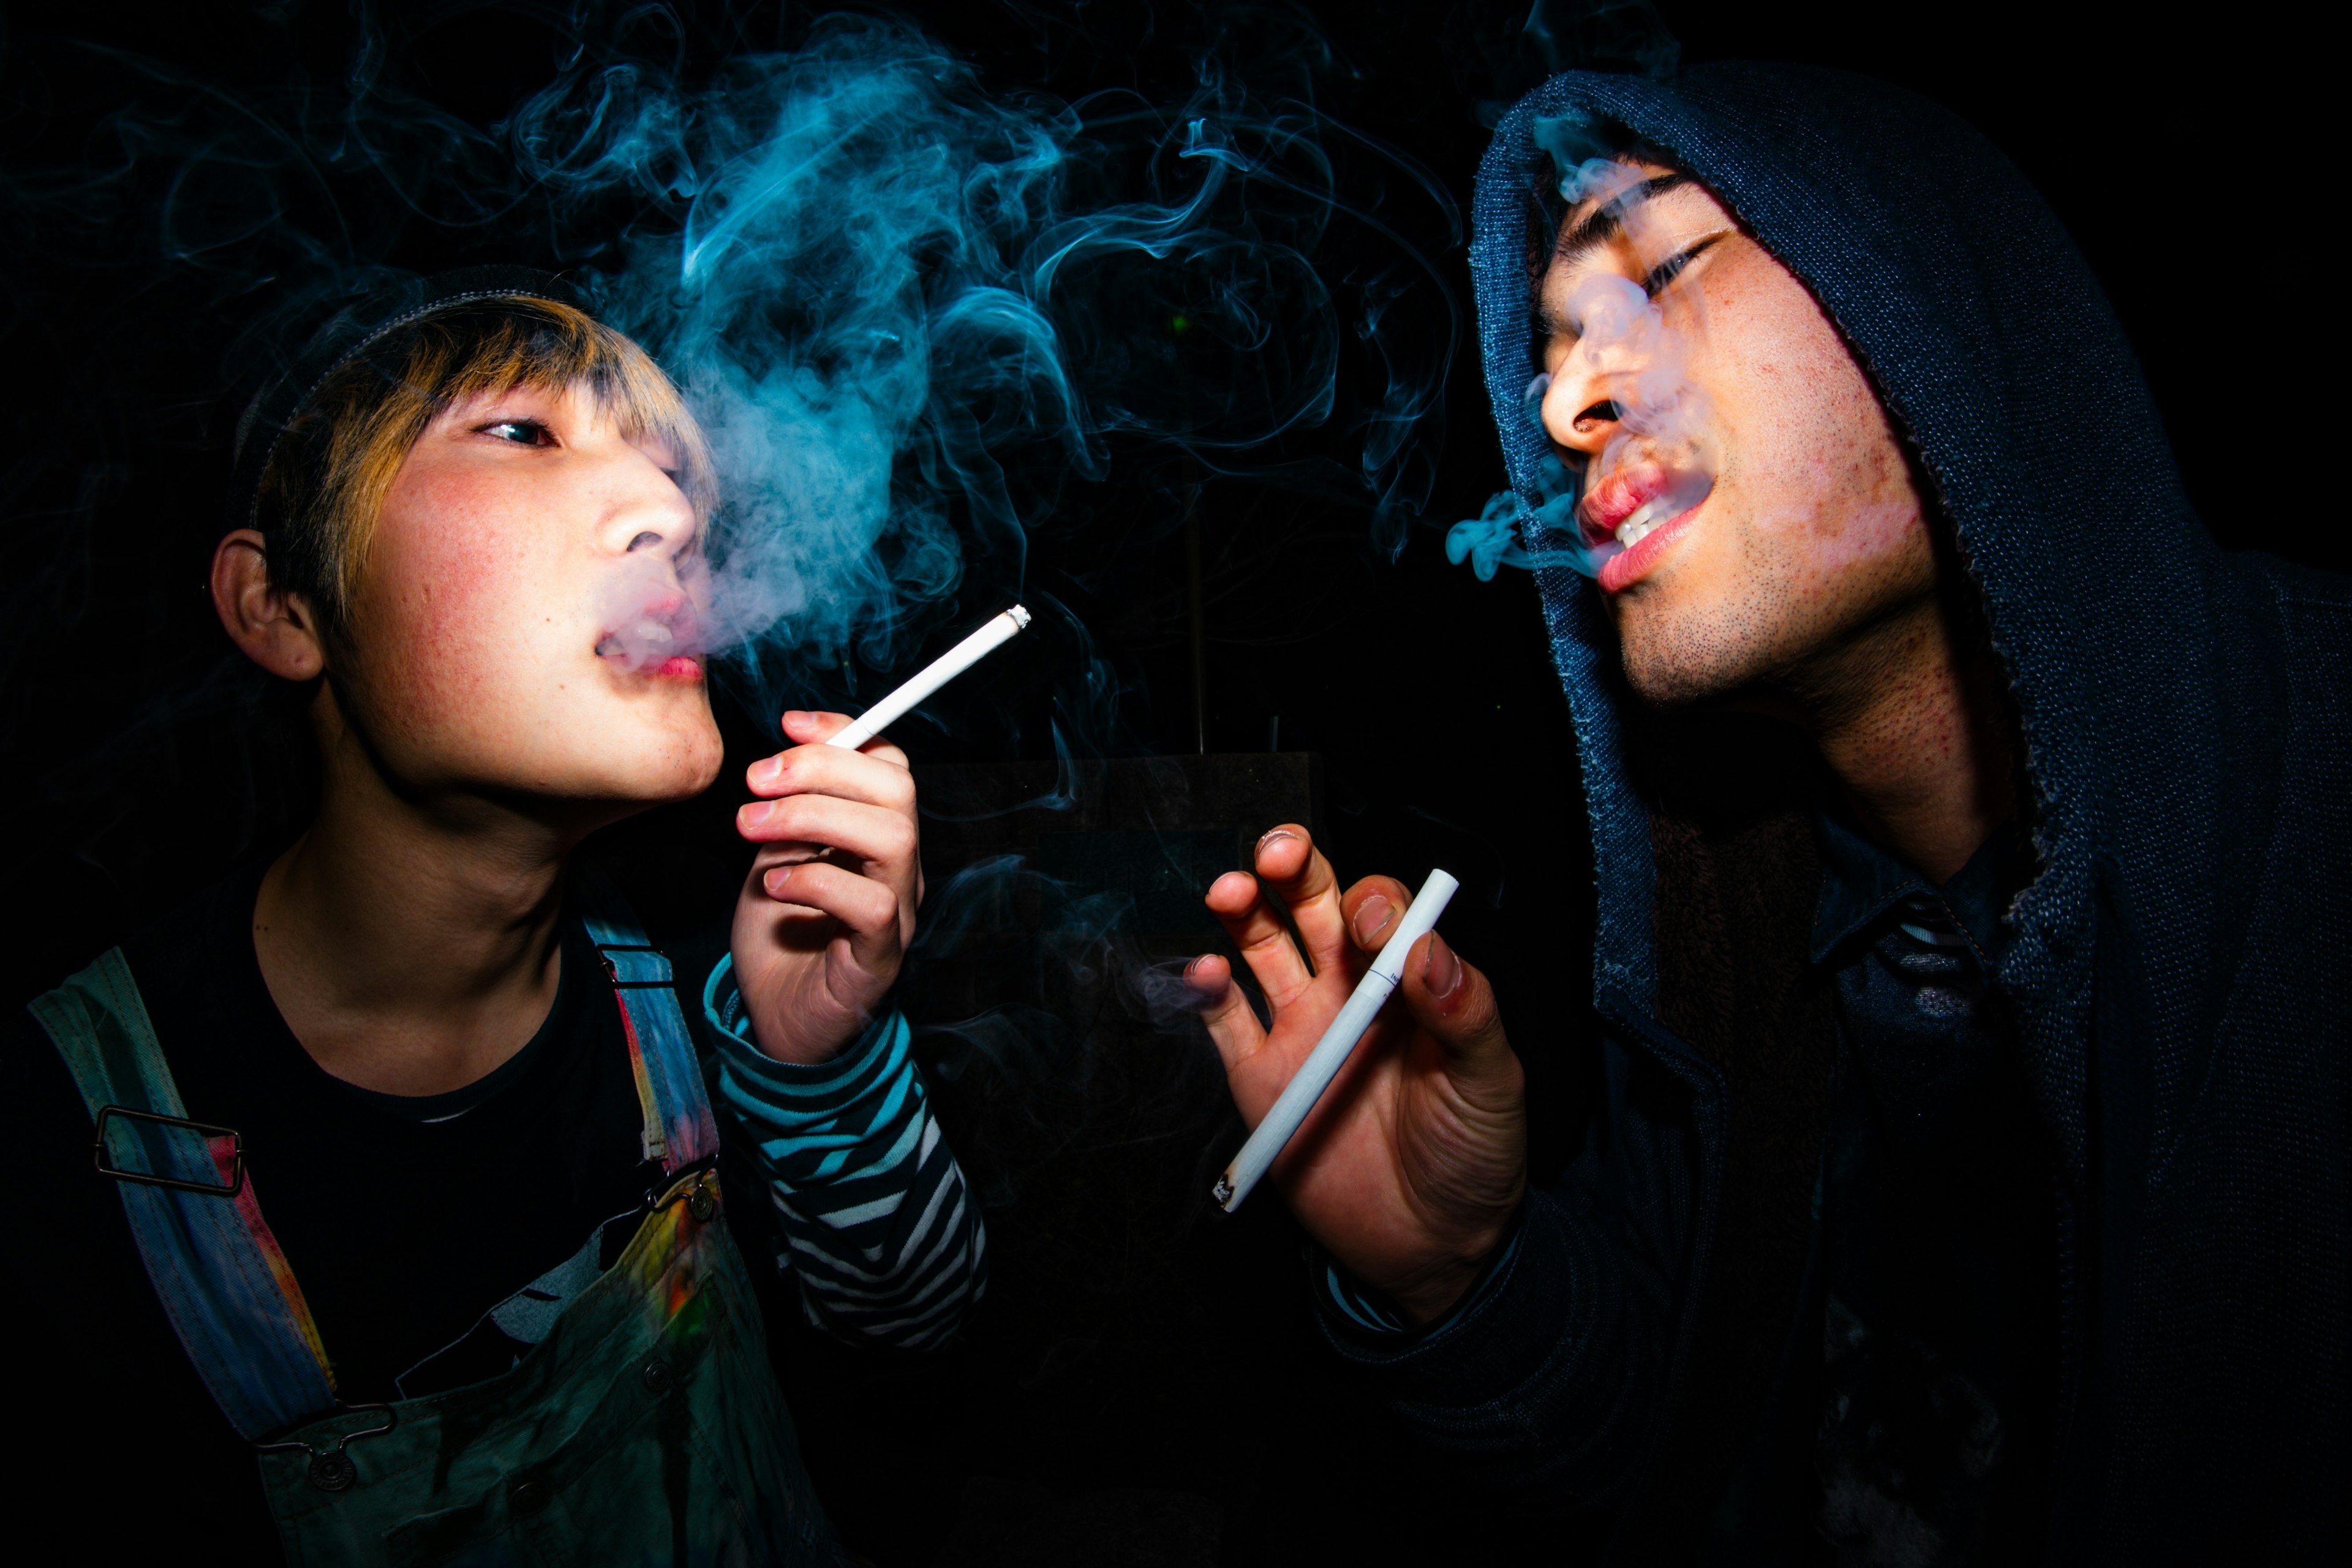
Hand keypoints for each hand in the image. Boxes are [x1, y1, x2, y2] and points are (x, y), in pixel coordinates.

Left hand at [729, 710, 923, 1063]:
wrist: (776, 1022)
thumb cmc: (779, 938)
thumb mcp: (776, 855)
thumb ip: (788, 810)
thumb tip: (781, 755)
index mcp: (876, 836)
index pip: (888, 765)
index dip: (844, 732)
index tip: (787, 723)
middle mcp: (899, 869)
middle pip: (897, 791)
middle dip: (824, 769)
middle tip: (757, 781)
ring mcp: (897, 913)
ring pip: (894, 837)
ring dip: (814, 817)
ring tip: (752, 826)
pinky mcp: (880, 959)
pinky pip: (872, 905)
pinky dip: (819, 882)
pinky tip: (775, 887)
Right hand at [1191, 826, 1525, 1323]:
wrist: (1431, 1245)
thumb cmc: (1474, 1155)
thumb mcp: (1491, 1081)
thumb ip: (1465, 1013)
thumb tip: (1428, 949)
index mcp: (1408, 982)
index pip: (1382, 912)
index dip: (1373, 902)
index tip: (1373, 923)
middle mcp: (1349, 991)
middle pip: (1311, 905)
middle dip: (1292, 867)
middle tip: (1277, 854)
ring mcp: (1300, 1030)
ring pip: (1260, 946)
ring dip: (1241, 910)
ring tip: (1229, 892)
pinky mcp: (1259, 1078)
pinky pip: (1224, 1021)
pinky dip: (1206, 991)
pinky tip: (1207, 975)